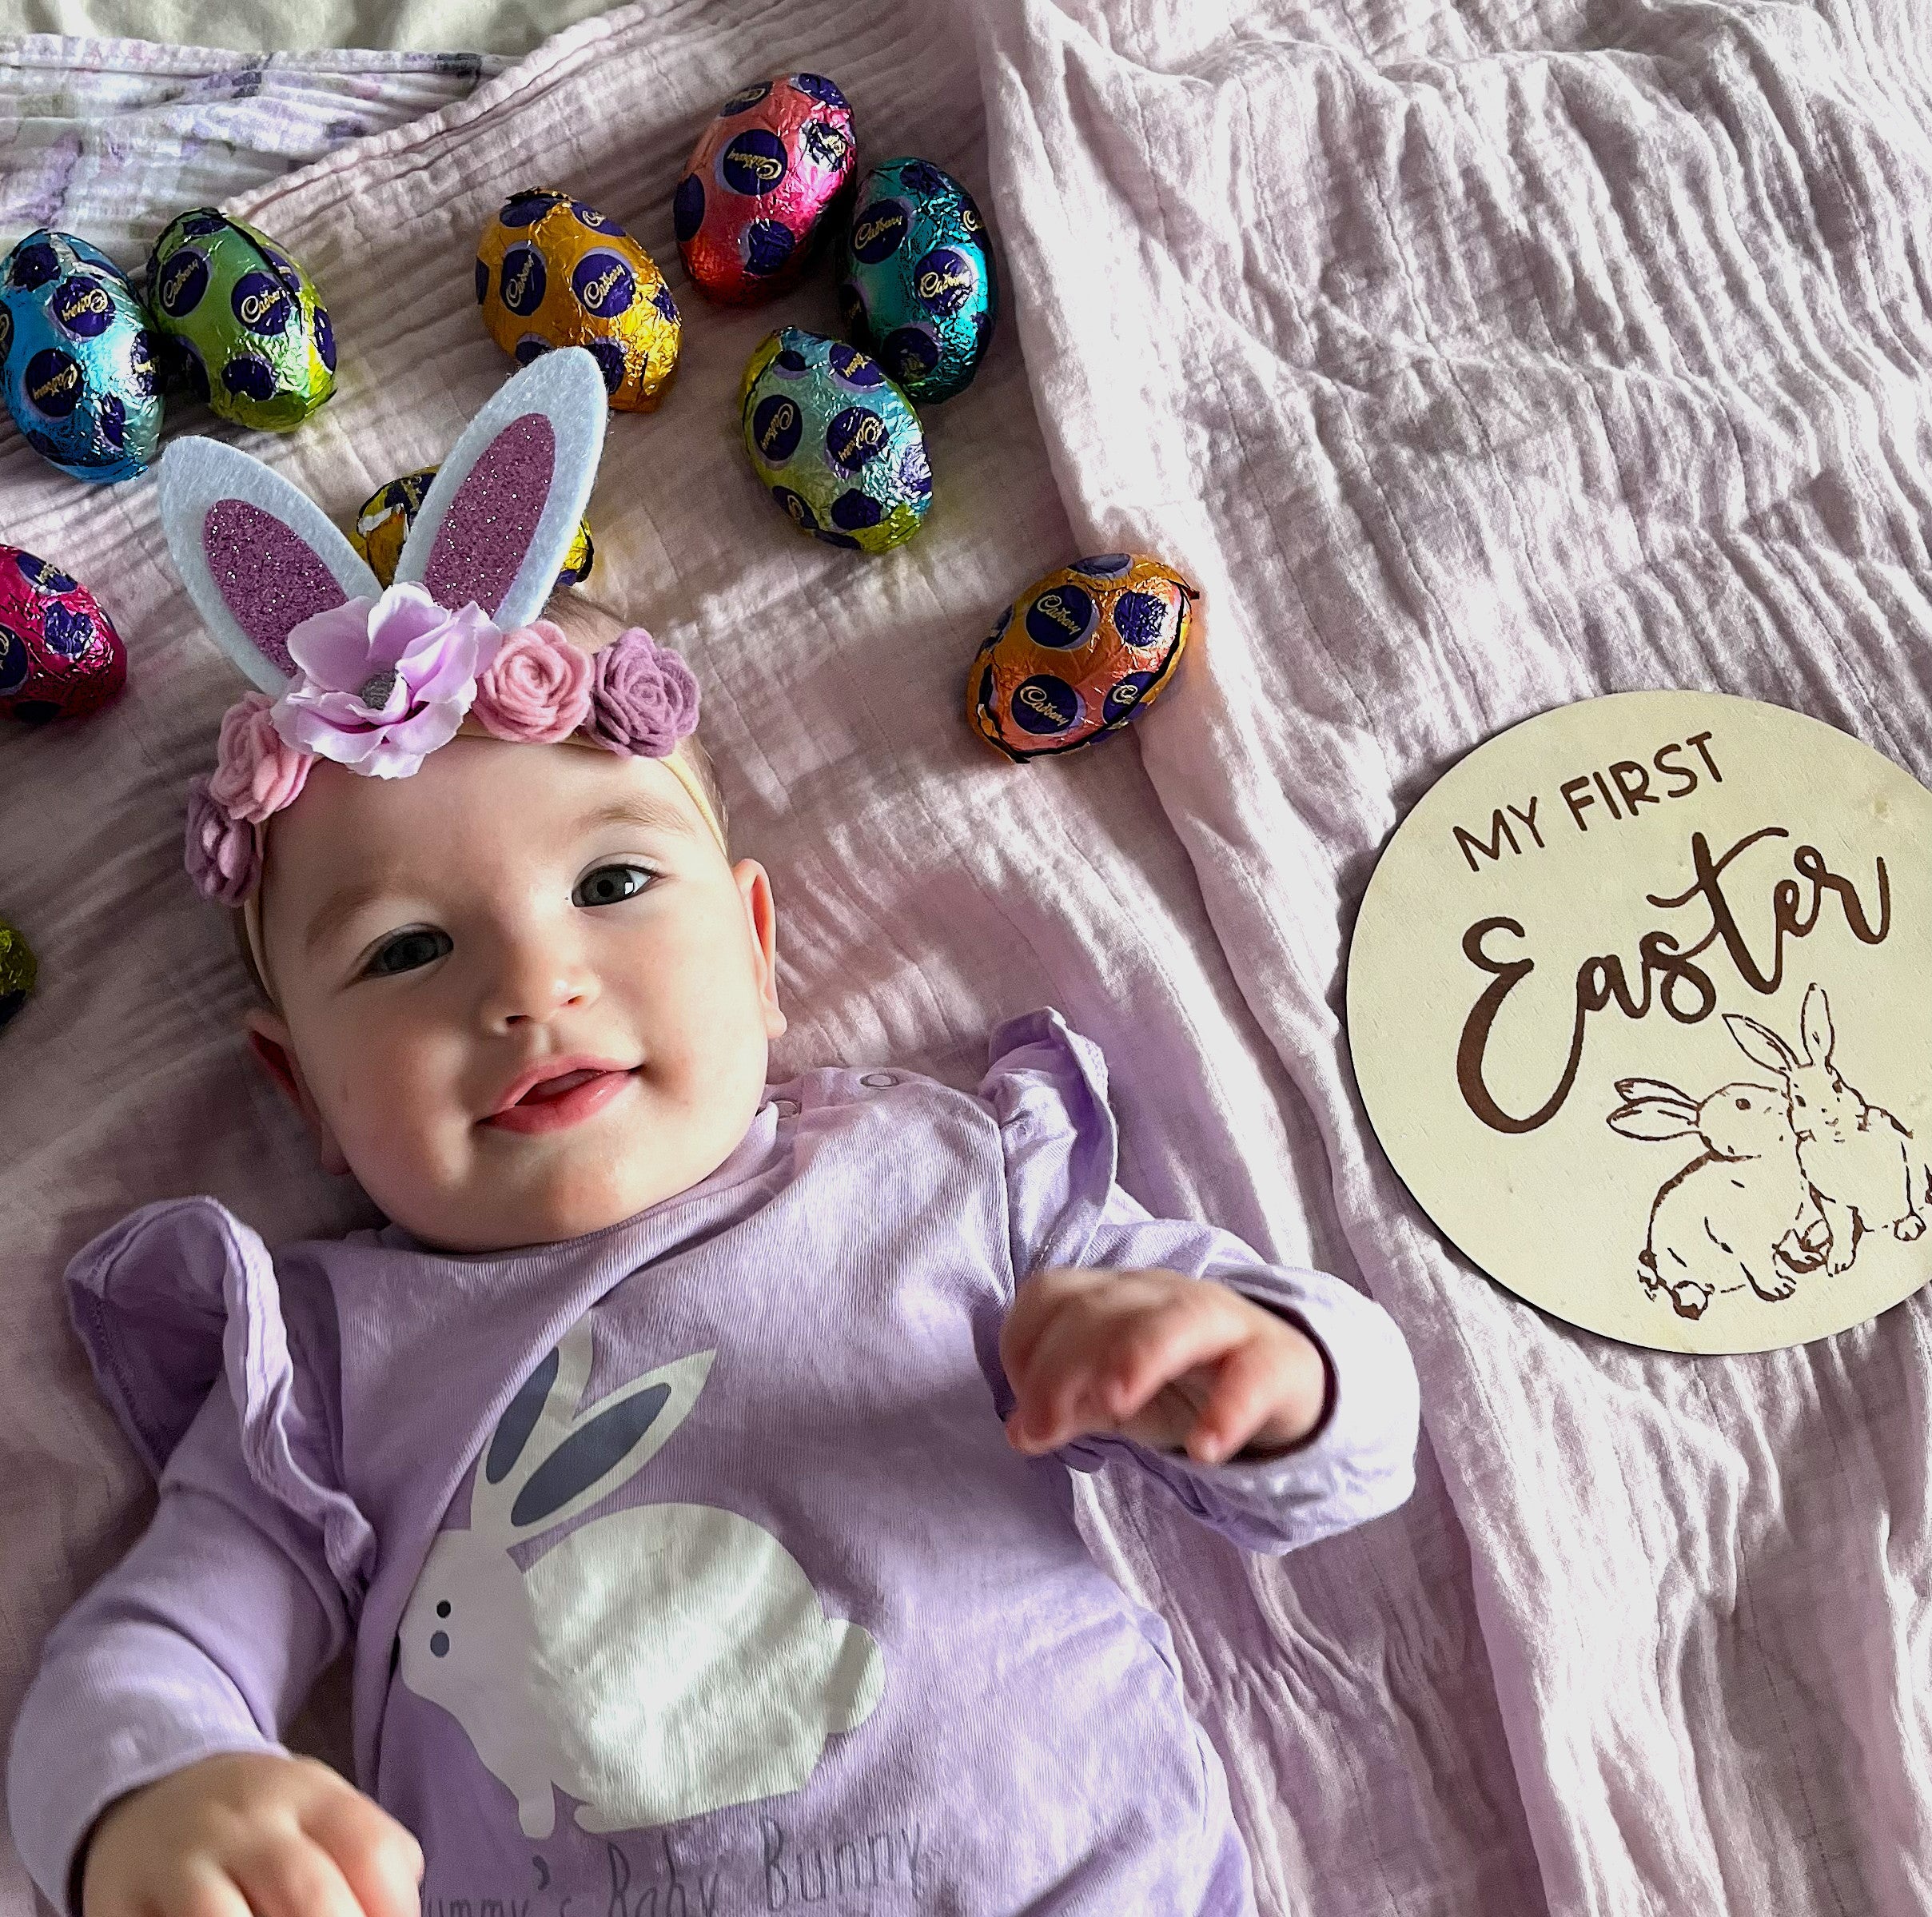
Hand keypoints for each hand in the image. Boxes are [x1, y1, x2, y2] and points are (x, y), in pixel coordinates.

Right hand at [80, 1750, 422, 1916]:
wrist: (148, 1791)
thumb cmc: (256, 1822)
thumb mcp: (317, 1809)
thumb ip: (366, 1853)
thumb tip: (399, 1914)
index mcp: (306, 1794)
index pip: (370, 1849)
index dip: (394, 1907)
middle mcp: (245, 1823)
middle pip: (308, 1893)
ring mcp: (182, 1864)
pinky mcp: (123, 1904)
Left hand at [999, 1266, 1329, 1463]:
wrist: (1281, 1378)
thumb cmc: (1177, 1382)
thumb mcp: (1112, 1399)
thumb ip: (1067, 1408)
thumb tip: (1022, 1432)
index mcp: (1114, 1295)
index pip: (1052, 1293)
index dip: (1021, 1345)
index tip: (1024, 1413)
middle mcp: (1162, 1294)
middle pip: (1101, 1309)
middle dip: (1060, 1368)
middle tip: (1043, 1431)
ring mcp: (1223, 1321)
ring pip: (1177, 1319)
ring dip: (1137, 1356)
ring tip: (1113, 1406)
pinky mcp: (1275, 1360)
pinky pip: (1253, 1374)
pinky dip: (1228, 1410)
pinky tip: (1204, 1449)